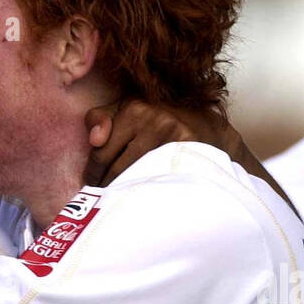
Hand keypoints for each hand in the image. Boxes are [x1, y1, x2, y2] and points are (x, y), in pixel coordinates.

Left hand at [84, 98, 243, 186]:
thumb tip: (94, 139)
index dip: (93, 172)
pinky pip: (154, 178)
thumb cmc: (161, 125)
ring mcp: (169, 131)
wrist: (210, 130)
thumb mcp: (130, 112)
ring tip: (121, 199)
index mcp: (132, 105)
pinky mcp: (185, 146)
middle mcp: (150, 114)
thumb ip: (102, 118)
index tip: (95, 182)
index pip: (99, 151)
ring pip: (131, 174)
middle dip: (104, 185)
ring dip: (121, 192)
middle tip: (105, 196)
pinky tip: (144, 194)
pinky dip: (144, 190)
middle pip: (112, 165)